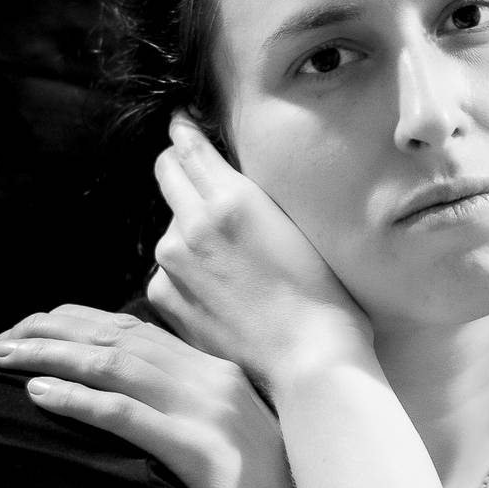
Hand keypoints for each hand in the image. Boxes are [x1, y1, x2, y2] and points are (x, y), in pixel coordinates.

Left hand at [0, 304, 313, 487]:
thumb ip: (198, 410)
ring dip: (51, 356)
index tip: (36, 324)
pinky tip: (40, 393)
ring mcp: (208, 411)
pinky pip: (127, 414)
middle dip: (53, 331)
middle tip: (3, 337)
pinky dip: (79, 399)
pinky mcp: (200, 450)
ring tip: (5, 356)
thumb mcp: (238, 438)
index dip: (80, 321)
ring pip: (115, 365)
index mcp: (220, 371)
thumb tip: (146, 402)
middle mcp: (212, 379)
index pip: (138, 329)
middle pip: (118, 337)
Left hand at [148, 114, 371, 390]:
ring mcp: (172, 263)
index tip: (183, 126)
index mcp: (230, 197)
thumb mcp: (295, 224)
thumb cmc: (323, 295)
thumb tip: (225, 171)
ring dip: (186, 227)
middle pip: (166, 172)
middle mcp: (192, 224)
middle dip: (179, 167)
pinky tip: (220, 288)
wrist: (307, 361)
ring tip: (227, 255)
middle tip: (197, 174)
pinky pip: (168, 267)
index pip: (186, 143)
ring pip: (169, 225)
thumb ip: (251, 192)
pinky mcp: (166, 297)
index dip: (184, 130)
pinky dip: (185, 269)